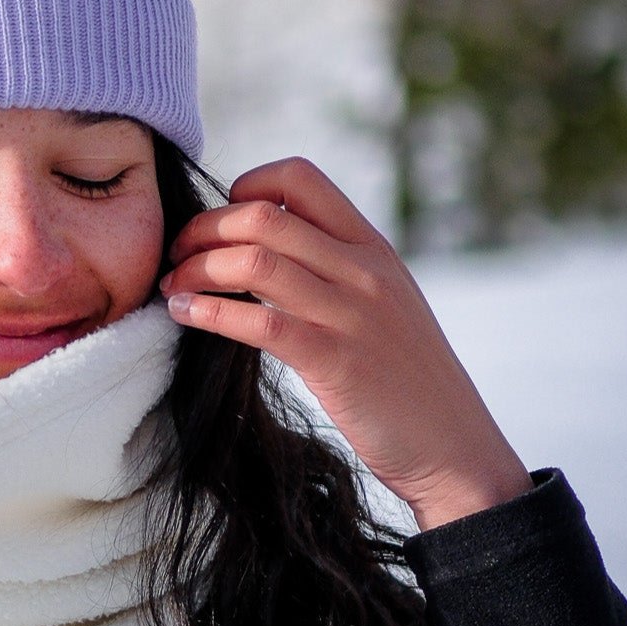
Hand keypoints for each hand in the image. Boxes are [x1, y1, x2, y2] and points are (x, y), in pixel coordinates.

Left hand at [160, 157, 531, 530]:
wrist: (454, 448)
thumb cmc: (405, 379)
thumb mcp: (381, 302)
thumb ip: (333, 268)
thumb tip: (260, 249)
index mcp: (372, 248)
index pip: (300, 178)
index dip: (244, 187)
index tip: (218, 222)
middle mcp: (363, 270)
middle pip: (262, 217)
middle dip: (203, 230)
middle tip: (176, 255)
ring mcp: (352, 314)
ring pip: (254, 263)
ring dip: (196, 269)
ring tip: (172, 286)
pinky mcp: (336, 362)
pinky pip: (259, 322)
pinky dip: (209, 312)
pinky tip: (184, 314)